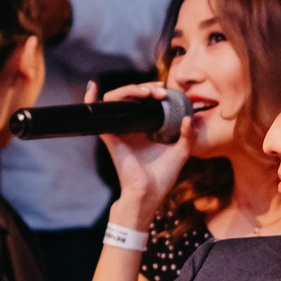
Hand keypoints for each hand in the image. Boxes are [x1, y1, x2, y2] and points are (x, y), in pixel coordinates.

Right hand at [90, 80, 192, 220]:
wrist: (149, 193)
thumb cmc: (162, 177)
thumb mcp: (181, 152)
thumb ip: (187, 135)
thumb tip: (190, 118)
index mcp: (144, 128)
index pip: (142, 102)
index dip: (151, 91)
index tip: (164, 91)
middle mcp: (129, 127)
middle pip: (129, 97)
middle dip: (144, 88)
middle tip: (159, 91)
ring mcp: (118, 130)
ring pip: (115, 100)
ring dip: (129, 89)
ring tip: (146, 92)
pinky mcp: (110, 136)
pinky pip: (97, 115)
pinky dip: (91, 99)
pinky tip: (92, 87)